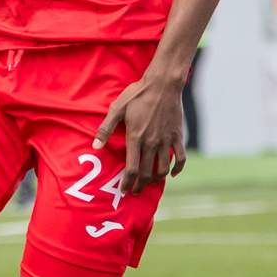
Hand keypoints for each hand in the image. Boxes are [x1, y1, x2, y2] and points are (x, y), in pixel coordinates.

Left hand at [92, 72, 186, 193]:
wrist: (163, 84)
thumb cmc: (138, 94)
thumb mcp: (117, 108)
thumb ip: (106, 128)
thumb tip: (95, 146)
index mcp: (136, 138)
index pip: (132, 169)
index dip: (127, 183)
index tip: (124, 189)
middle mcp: (152, 143)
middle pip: (146, 173)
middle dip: (140, 186)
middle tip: (135, 192)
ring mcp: (166, 140)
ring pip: (163, 169)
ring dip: (156, 179)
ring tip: (150, 182)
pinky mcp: (177, 136)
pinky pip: (181, 158)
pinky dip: (178, 169)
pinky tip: (172, 174)